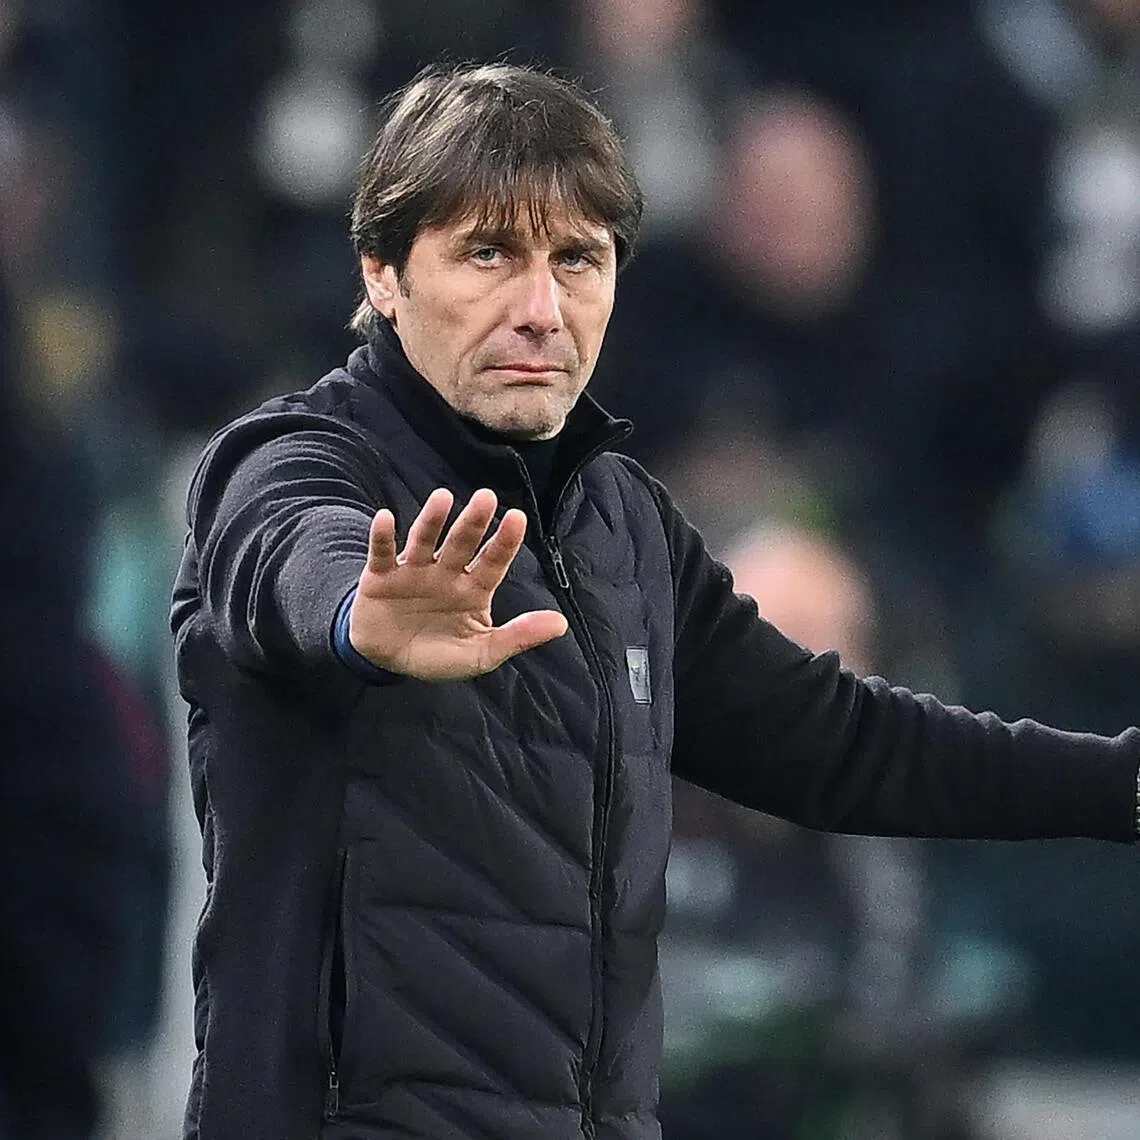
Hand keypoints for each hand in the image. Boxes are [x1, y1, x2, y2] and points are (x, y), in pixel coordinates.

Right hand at [349, 488, 567, 680]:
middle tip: (487, 497)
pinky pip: (381, 554)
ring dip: (432, 520)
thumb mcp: (481, 654)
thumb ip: (518, 637)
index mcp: (473, 589)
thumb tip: (560, 624)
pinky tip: (386, 518)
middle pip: (462, 543)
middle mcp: (446, 573)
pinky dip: (382, 537)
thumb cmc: (438, 654)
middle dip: (474, 522)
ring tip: (443, 498)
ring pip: (424, 541)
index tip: (518, 518)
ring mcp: (413, 572)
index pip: (493, 562)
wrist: (387, 661)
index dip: (504, 542)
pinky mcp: (380, 577)